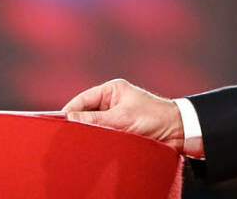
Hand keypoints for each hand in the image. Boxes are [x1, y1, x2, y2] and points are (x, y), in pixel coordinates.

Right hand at [62, 79, 186, 151]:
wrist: (178, 132)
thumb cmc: (154, 117)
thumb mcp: (122, 118)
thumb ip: (95, 119)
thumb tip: (70, 119)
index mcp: (112, 90)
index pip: (83, 99)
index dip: (70, 112)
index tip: (58, 124)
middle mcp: (112, 102)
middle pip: (86, 113)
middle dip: (77, 124)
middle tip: (65, 136)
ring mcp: (115, 117)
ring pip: (93, 126)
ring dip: (88, 134)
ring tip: (78, 142)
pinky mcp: (120, 131)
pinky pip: (103, 135)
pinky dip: (97, 141)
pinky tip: (91, 147)